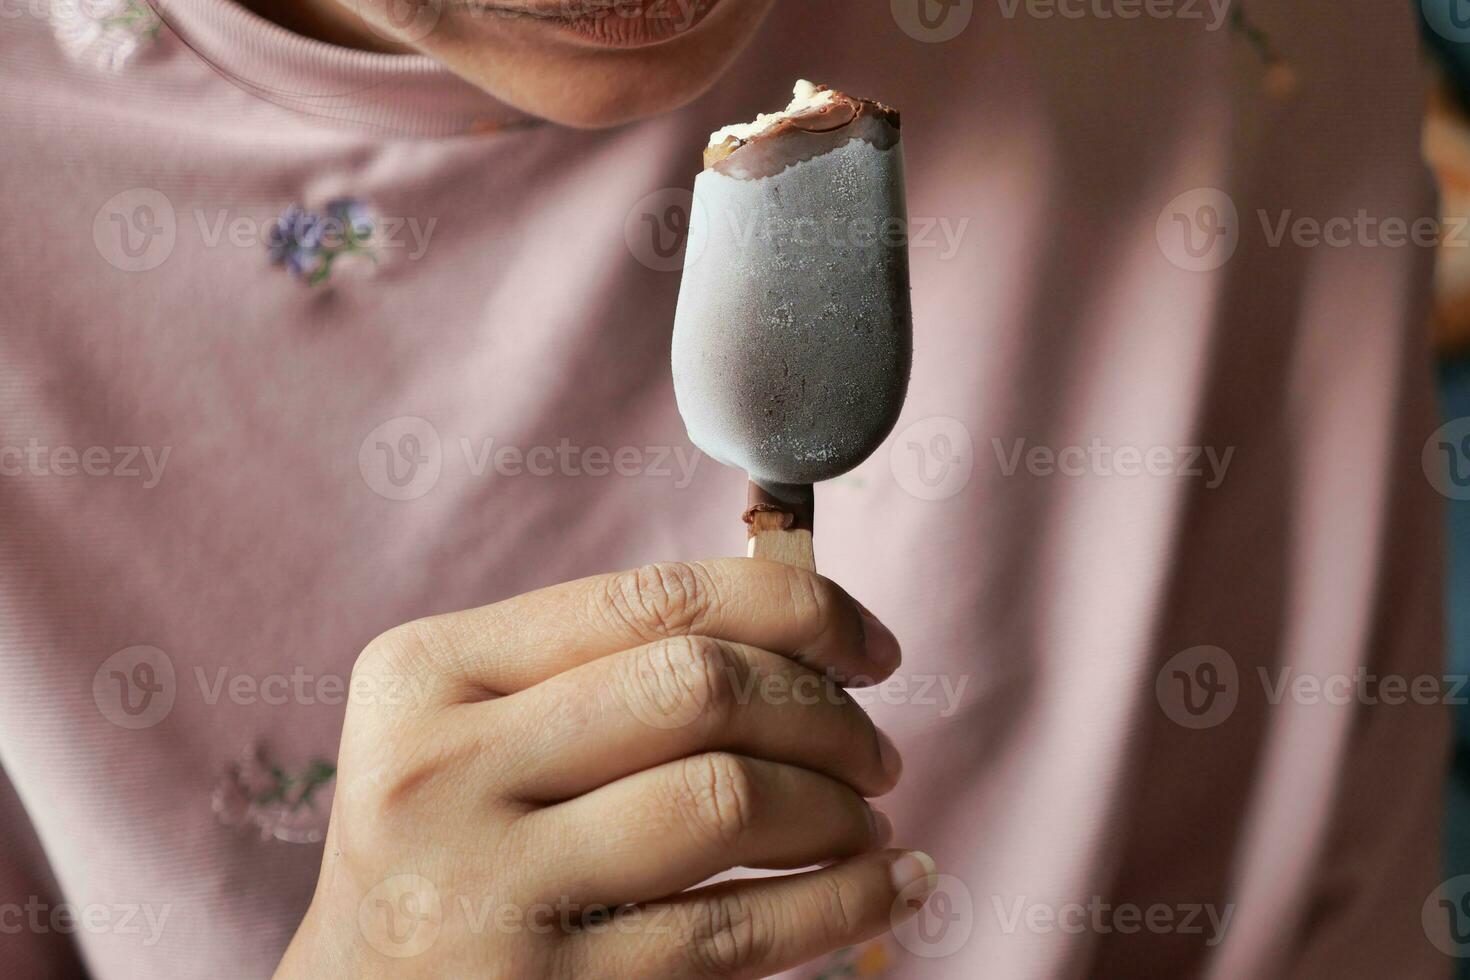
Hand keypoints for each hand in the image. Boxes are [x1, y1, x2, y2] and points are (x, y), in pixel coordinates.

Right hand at [276, 559, 935, 978]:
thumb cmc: (451, 852)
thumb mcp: (480, 735)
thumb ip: (604, 672)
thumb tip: (807, 637)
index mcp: (425, 673)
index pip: (654, 598)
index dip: (797, 607)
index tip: (871, 647)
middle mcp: (437, 771)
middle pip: (699, 689)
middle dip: (827, 714)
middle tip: (876, 753)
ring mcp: (481, 891)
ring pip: (726, 800)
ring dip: (838, 809)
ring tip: (867, 823)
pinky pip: (734, 931)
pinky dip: (841, 901)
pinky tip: (885, 887)